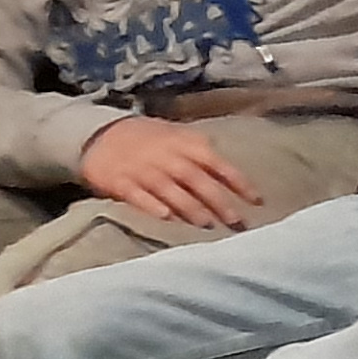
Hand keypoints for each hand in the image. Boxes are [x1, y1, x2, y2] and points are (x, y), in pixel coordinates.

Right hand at [77, 116, 258, 227]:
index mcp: (185, 143)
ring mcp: (143, 169)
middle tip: (236, 222)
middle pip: (197, 180)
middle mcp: (167, 156)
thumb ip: (202, 153)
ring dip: (191, 208)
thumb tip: (231, 175)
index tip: (257, 201)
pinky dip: (152, 205)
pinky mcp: (120, 182)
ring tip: (208, 225)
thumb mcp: (178, 137)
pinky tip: (166, 217)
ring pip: (171, 190)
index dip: (238, 182)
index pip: (218, 163)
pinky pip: (137, 195)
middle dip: (219, 202)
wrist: (100, 133)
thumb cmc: (149, 139)